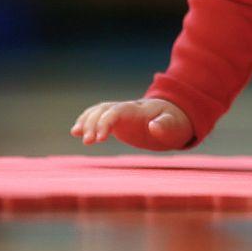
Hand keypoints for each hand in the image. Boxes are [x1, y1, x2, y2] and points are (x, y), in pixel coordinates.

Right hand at [70, 99, 191, 150]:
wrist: (176, 118)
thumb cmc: (177, 123)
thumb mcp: (176, 127)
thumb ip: (166, 126)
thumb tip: (153, 126)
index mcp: (138, 110)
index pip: (116, 111)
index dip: (105, 122)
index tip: (99, 138)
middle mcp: (126, 109)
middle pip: (103, 110)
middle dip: (92, 122)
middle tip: (86, 141)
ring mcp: (121, 114)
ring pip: (98, 111)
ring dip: (86, 121)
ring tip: (75, 133)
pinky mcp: (118, 122)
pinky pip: (99, 118)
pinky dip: (87, 122)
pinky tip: (76, 132)